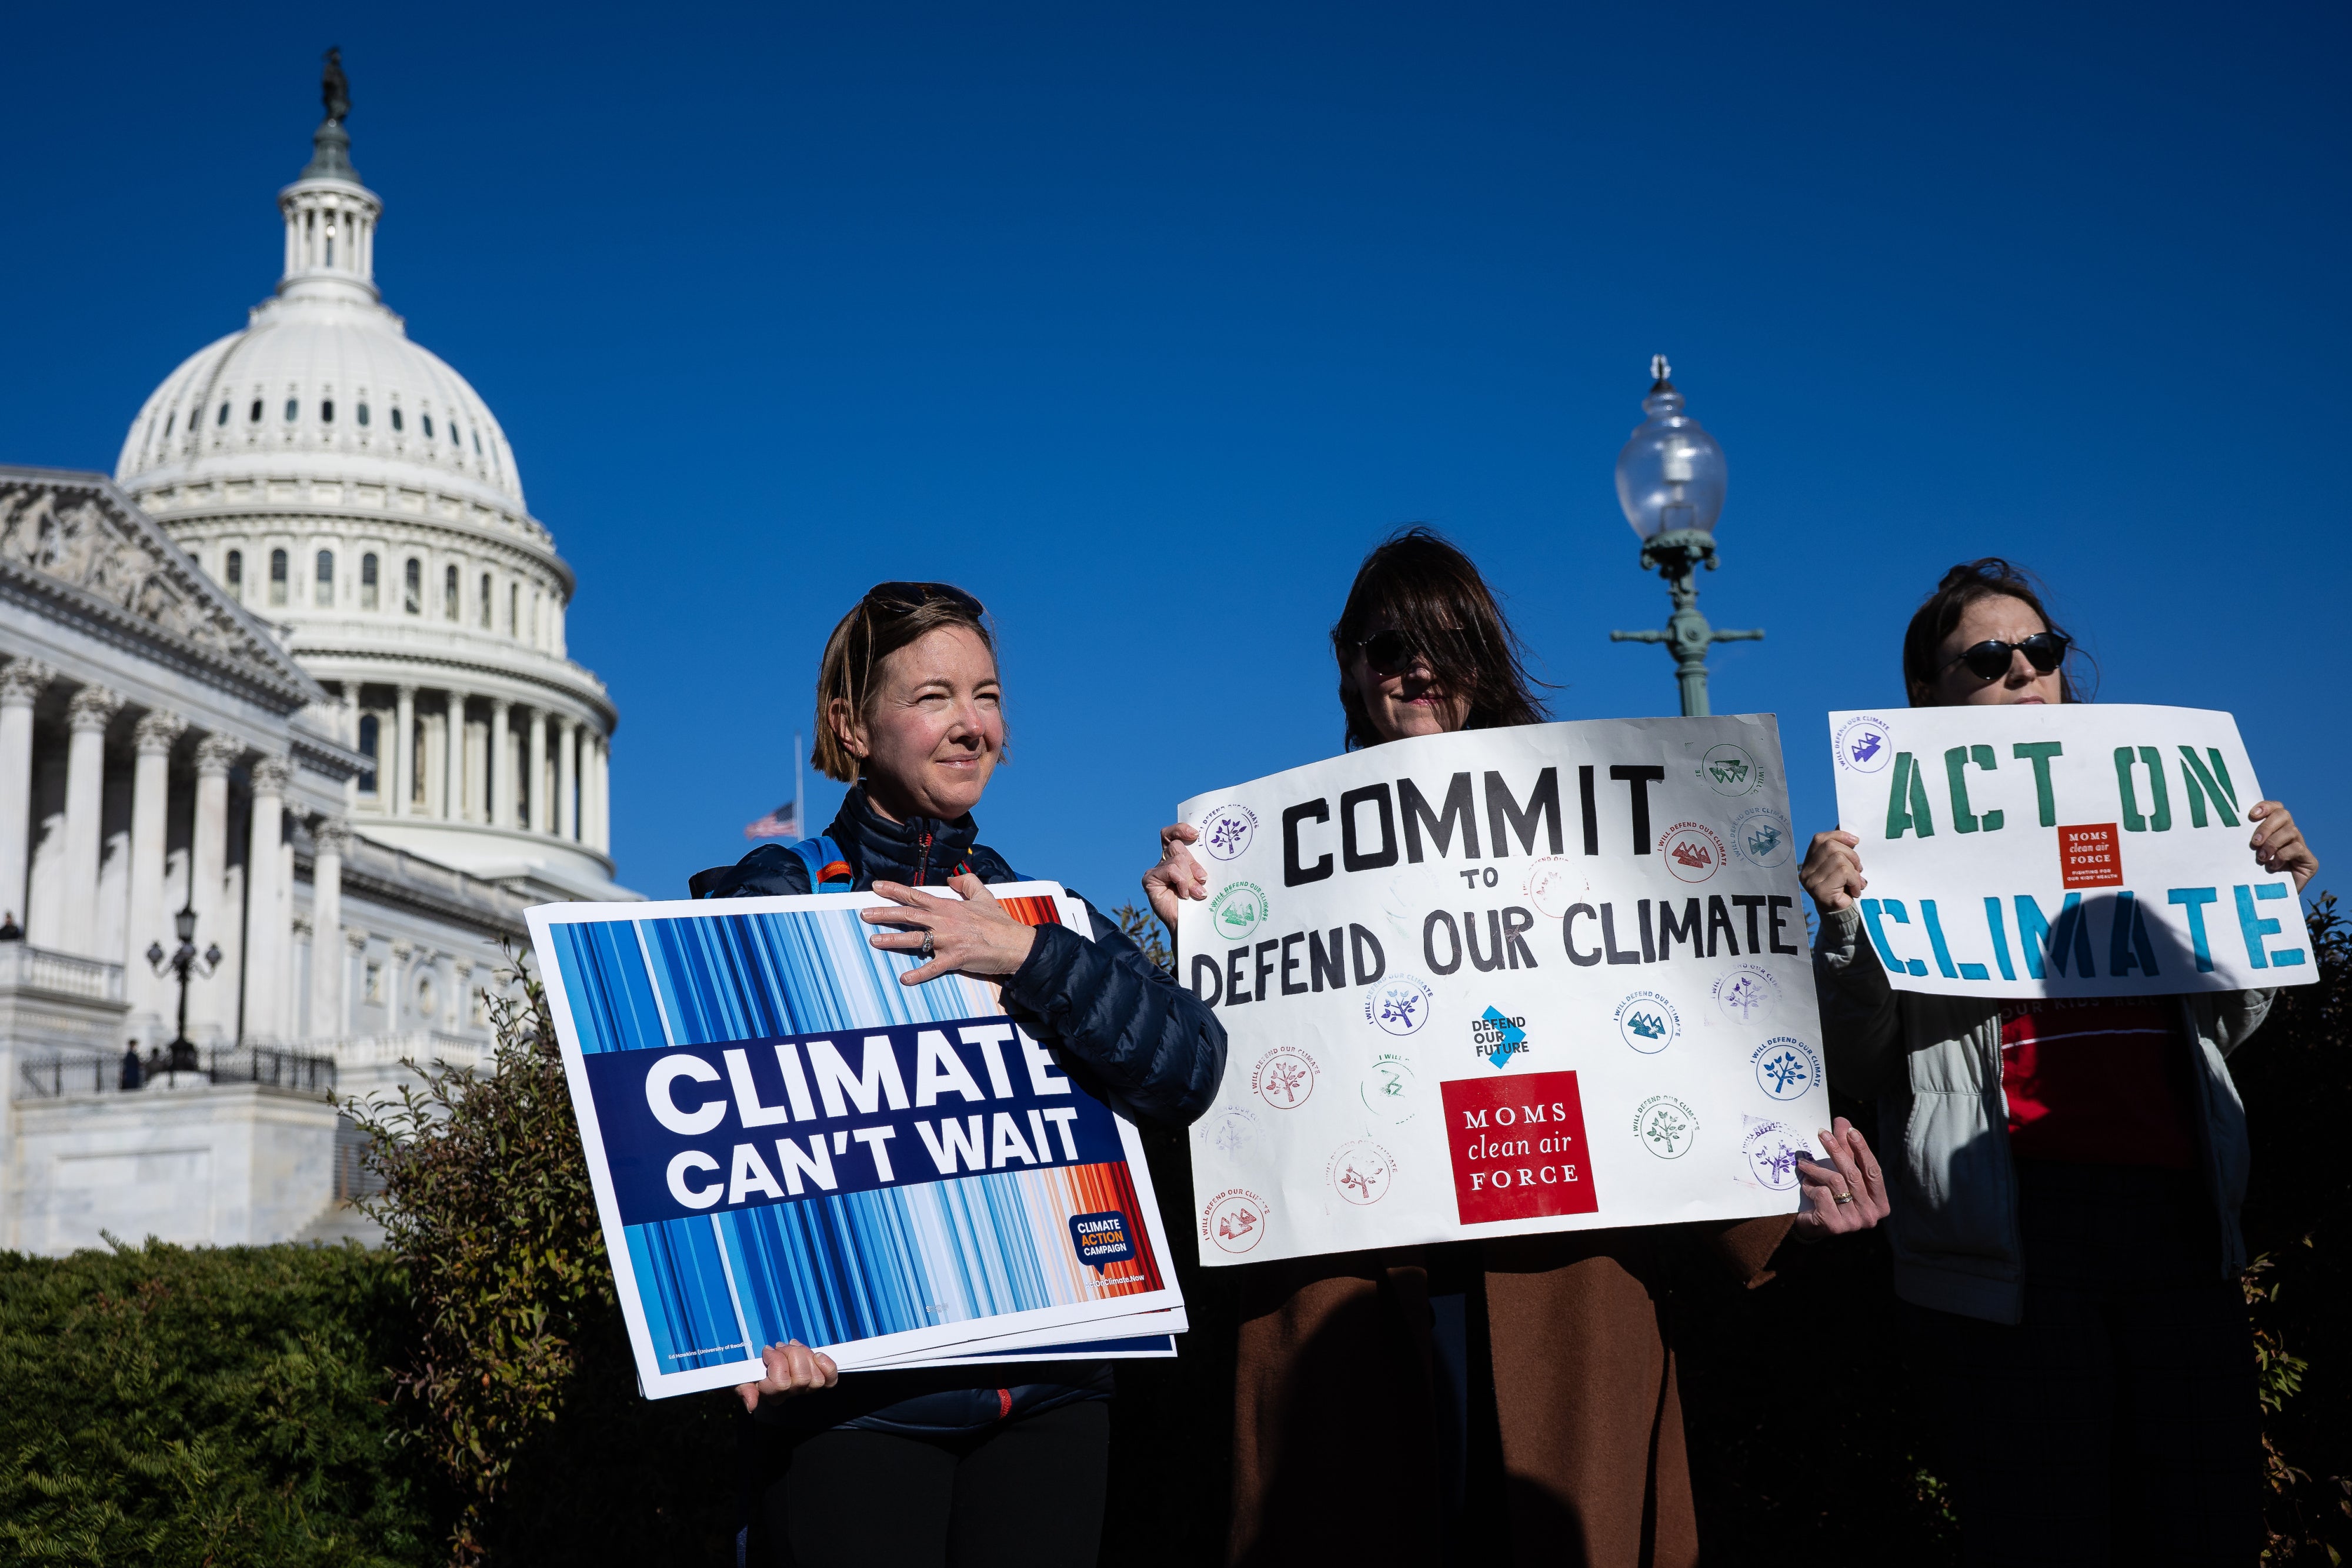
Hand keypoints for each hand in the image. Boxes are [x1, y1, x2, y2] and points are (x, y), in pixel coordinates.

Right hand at [737, 1340, 837, 1411]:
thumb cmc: (750, 1368)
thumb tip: (751, 1405)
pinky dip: (827, 1366)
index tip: (767, 1351)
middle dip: (792, 1355)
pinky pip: (830, 1378)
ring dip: (805, 1355)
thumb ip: (744, 1389)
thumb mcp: (740, 1376)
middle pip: (802, 1378)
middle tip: (780, 1346)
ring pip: (816, 1377)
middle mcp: (790, 1393)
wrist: (762, 1358)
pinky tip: (817, 1356)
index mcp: (771, 1393)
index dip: (776, 1362)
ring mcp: (805, 1387)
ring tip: (793, 1347)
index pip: (781, 1384)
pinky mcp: (819, 1378)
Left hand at [862, 874, 1037, 984]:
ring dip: (892, 940)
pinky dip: (919, 974)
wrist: (1016, 944)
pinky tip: (904, 978)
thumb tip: (952, 878)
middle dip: (884, 913)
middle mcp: (944, 921)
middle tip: (864, 913)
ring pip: (914, 939)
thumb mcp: (984, 896)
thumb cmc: (1000, 922)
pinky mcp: (954, 959)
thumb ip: (967, 883)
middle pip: (907, 915)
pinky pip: (932, 968)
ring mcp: (948, 940)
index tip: (876, 887)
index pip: (915, 895)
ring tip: (874, 941)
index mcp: (948, 906)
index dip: (894, 890)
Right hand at [1142, 822, 1209, 929]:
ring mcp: (1156, 870)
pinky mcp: (1150, 879)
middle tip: (1203, 879)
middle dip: (1193, 863)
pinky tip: (1184, 894)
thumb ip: (1199, 865)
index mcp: (1177, 858)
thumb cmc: (1199, 902)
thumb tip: (1210, 851)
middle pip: (1177, 847)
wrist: (1190, 925)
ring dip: (1190, 877)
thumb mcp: (1201, 879)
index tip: (1195, 834)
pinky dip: (1181, 881)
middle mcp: (1165, 862)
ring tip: (1197, 893)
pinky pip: (1170, 870)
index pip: (1172, 835)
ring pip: (1176, 859)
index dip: (1180, 829)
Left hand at [1792, 1117, 1887, 1238]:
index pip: (1873, 1171)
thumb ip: (1845, 1149)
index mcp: (1880, 1204)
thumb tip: (1842, 1120)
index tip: (1850, 1131)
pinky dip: (1810, 1186)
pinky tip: (1806, 1186)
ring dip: (1816, 1169)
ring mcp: (1854, 1223)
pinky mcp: (1835, 1225)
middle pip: (1854, 1174)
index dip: (1863, 1149)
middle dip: (1836, 1149)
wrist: (1810, 1225)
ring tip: (1804, 1164)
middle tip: (1821, 1133)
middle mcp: (1871, 1216)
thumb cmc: (1830, 1196)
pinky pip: (1822, 1194)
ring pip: (1836, 1182)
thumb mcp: (1841, 1172)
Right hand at [1799, 829, 1866, 913]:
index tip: (1856, 841)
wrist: (1841, 915)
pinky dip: (1855, 880)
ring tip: (1857, 881)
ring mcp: (1811, 881)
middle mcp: (1806, 871)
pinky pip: (1844, 873)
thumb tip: (1847, 828)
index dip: (1839, 835)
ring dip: (1854, 870)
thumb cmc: (1843, 888)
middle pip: (1830, 846)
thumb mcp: (1842, 865)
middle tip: (1859, 868)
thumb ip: (1841, 850)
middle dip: (1851, 855)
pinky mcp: (1821, 891)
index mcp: (1809, 862)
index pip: (1819, 839)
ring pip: (1839, 859)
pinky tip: (1855, 890)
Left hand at [2248, 801, 2317, 892]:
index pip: (2276, 807)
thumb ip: (2242, 840)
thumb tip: (2225, 826)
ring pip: (2291, 831)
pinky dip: (2282, 855)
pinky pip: (2297, 848)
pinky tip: (2272, 866)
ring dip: (2273, 843)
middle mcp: (2289, 834)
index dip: (2265, 807)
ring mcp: (2301, 846)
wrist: (2266, 900)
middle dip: (2266, 827)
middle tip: (2254, 843)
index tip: (2250, 815)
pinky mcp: (2309, 861)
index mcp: (2275, 828)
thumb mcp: (2244, 854)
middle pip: (2284, 815)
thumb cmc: (2250, 874)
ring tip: (2261, 858)